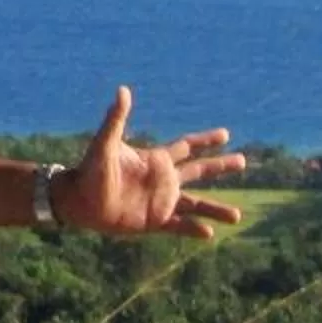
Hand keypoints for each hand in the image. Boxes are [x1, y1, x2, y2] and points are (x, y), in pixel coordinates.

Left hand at [54, 85, 246, 238]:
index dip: (205, 140)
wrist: (77, 202)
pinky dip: (193, 229)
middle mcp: (162, 180)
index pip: (187, 147)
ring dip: (215, 209)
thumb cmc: (89, 170)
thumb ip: (116, 119)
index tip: (225, 134)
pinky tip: (209, 233)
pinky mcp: (153, 222)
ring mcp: (160, 202)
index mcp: (156, 160)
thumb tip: (122, 90)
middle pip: (198, 172)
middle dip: (220, 166)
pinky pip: (178, 226)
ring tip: (237, 216)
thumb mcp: (105, 144)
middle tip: (244, 160)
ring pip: (195, 205)